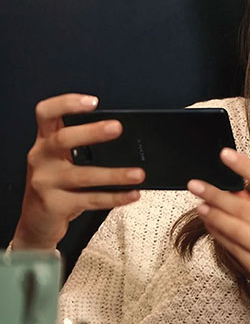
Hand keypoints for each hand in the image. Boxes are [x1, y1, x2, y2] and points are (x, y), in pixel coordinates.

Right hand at [14, 94, 144, 249]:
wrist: (37, 221)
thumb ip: (83, 145)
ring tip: (138, 173)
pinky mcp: (55, 205)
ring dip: (114, 174)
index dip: (67, 103)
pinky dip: (115, 197)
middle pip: (62, 139)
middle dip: (91, 132)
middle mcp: (41, 158)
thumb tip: (129, 138)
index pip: (46, 113)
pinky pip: (90, 200)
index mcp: (45, 141)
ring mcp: (46, 182)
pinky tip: (132, 194)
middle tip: (117, 128)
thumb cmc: (57, 183)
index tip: (93, 101)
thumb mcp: (62, 159)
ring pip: (82, 175)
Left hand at [187, 149, 249, 323]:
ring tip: (199, 203)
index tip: (226, 155)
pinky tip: (212, 227)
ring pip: (238, 230)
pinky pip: (237, 253)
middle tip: (197, 183)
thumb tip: (241, 191)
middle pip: (247, 208)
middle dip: (217, 193)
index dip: (246, 168)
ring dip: (214, 215)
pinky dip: (221, 238)